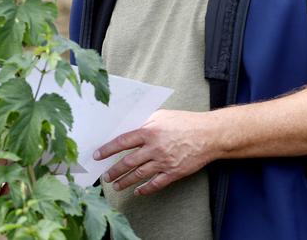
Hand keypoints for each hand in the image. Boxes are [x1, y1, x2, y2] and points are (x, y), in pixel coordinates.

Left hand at [94, 109, 214, 195]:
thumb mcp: (162, 115)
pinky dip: (145, 189)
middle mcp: (154, 148)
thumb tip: (128, 129)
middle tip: (105, 177)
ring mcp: (164, 161)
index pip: (122, 142)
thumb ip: (145, 122)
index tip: (98, 156)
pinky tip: (137, 191)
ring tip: (116, 186)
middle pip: (128, 162)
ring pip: (139, 175)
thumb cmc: (185, 122)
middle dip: (114, 171)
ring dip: (125, 181)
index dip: (108, 150)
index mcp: (149, 131)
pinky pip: (156, 184)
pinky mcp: (174, 172)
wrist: (209, 134)